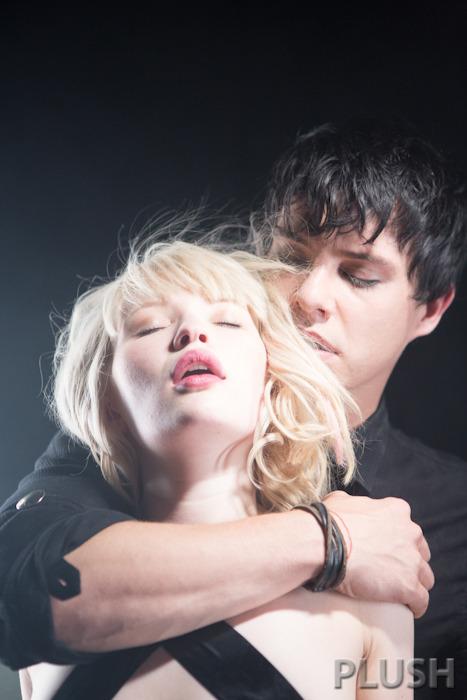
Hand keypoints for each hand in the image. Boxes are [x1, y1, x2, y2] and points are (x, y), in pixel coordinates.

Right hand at [323, 491, 433, 617]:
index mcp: (396, 511)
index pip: (407, 529)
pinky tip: (408, 609)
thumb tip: (344, 504)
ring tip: (400, 593)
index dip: (397, 541)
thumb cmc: (329, 523)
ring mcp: (411, 561)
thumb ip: (352, 503)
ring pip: (425, 577)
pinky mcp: (408, 586)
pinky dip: (416, 605)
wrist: (323, 544)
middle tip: (391, 571)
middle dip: (409, 562)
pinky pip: (421, 600)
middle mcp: (410, 533)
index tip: (386, 550)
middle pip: (420, 552)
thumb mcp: (340, 501)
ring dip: (414, 583)